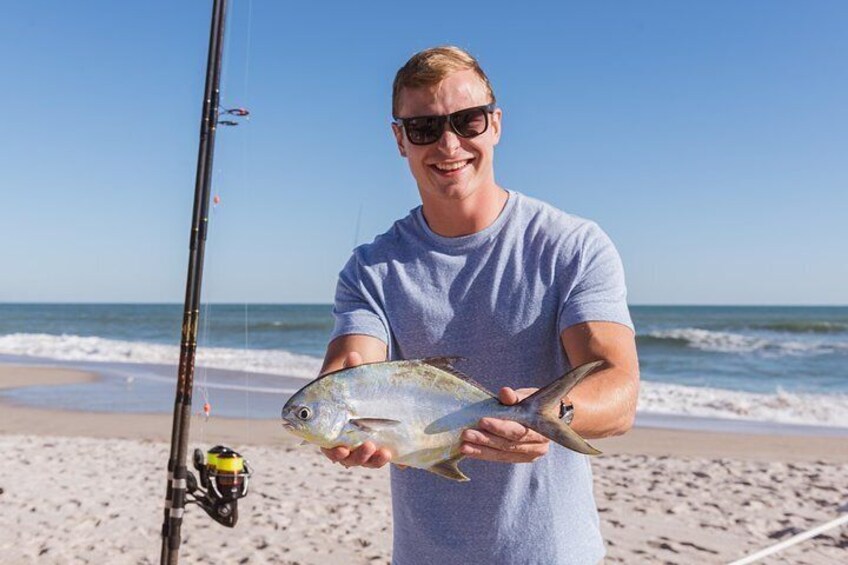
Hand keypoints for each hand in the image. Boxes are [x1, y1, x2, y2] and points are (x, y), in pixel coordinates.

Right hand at [320, 351, 393, 468]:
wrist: (366, 391)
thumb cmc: (349, 386)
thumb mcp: (349, 379)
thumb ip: (351, 370)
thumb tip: (354, 355)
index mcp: (330, 433)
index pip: (329, 449)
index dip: (335, 453)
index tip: (342, 449)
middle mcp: (346, 445)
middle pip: (349, 459)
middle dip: (358, 457)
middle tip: (367, 446)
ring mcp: (363, 448)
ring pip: (367, 461)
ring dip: (374, 460)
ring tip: (384, 453)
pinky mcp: (380, 447)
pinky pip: (385, 458)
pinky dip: (395, 463)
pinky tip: (404, 462)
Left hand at [459, 387, 549, 462]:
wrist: (546, 417)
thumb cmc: (534, 404)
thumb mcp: (526, 397)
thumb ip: (515, 396)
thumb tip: (504, 392)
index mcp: (542, 430)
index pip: (518, 431)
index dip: (500, 427)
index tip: (482, 421)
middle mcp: (538, 447)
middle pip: (508, 444)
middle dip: (485, 439)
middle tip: (466, 434)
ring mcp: (529, 455)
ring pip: (502, 454)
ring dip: (481, 450)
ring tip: (464, 446)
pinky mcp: (519, 459)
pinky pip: (499, 458)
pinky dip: (483, 454)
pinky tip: (469, 451)